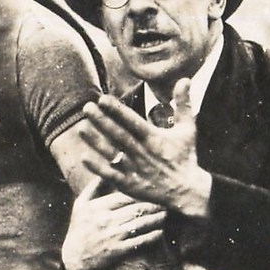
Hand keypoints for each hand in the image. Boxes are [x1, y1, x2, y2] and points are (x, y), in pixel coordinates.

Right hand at [61, 178, 166, 269]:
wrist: (74, 259)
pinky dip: (151, 237)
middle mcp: (104, 221)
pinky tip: (161, 232)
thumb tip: (107, 170)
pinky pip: (138, 242)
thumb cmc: (79, 229)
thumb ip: (94, 187)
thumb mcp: (81, 205)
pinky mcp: (116, 251)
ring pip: (139, 224)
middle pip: (135, 209)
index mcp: (96, 207)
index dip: (140, 194)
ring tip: (167, 214)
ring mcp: (111, 236)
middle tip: (166, 201)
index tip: (152, 191)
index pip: (123, 197)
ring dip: (156, 219)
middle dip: (153, 205)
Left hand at [79, 78, 213, 218]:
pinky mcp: (130, 185)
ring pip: (112, 153)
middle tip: (87, 107)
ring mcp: (135, 169)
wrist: (187, 191)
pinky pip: (111, 176)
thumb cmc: (184, 157)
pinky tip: (84, 157)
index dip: (117, 110)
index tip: (102, 99)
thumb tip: (184, 79)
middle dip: (102, 121)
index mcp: (154, 138)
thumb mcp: (187, 129)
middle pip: (118, 135)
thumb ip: (183, 104)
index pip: (132, 121)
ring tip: (81, 128)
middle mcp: (142, 152)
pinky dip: (98, 168)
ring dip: (96, 142)